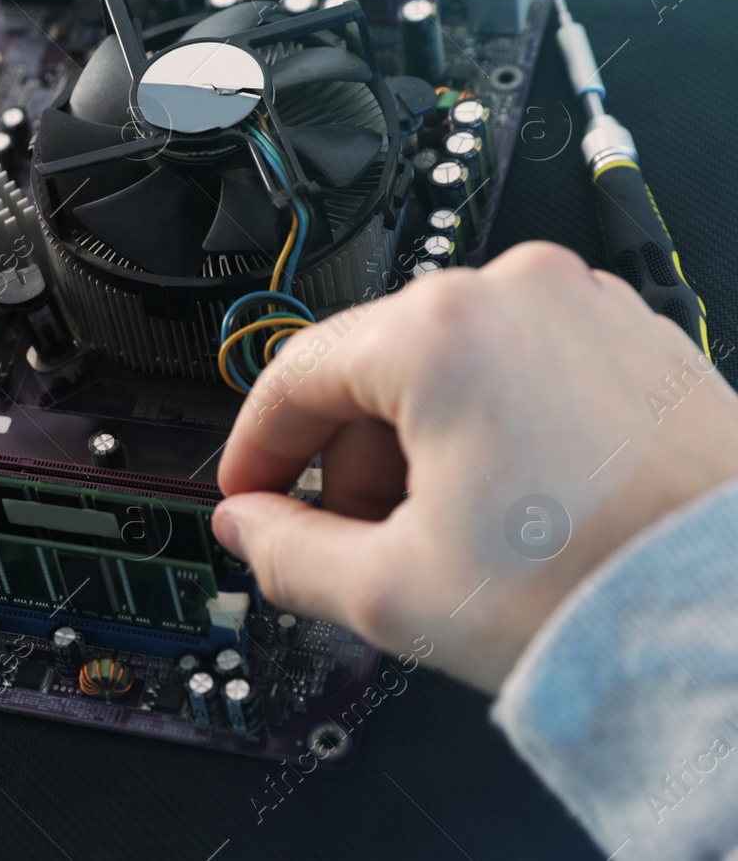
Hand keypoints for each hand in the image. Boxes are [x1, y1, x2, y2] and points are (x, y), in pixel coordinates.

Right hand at [211, 242, 737, 691]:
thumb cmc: (600, 592)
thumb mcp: (394, 591)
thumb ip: (286, 551)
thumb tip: (249, 527)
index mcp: (442, 330)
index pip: (296, 373)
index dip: (258, 446)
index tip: (252, 494)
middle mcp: (514, 292)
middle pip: (375, 367)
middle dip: (351, 460)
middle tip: (358, 542)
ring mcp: (585, 308)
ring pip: (450, 366)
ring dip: (421, 447)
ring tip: (448, 538)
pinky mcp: (635, 338)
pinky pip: (523, 366)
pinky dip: (492, 429)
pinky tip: (510, 510)